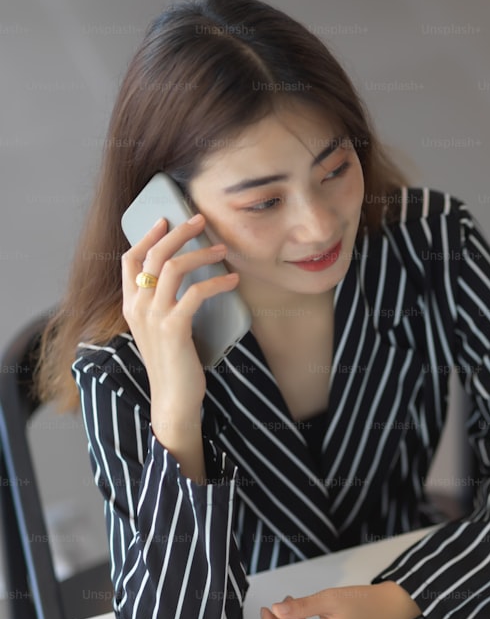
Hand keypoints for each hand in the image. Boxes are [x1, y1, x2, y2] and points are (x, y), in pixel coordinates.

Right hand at [121, 213, 238, 480]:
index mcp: (130, 305)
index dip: (147, 236)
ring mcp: (153, 317)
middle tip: (202, 220)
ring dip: (201, 253)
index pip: (129, 259)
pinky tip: (232, 280)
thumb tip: (186, 278)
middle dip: (178, 232)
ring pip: (172, 268)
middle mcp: (137, 307)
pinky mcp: (174, 328)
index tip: (166, 219)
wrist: (173, 399)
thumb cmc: (174, 364)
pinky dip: (216, 282)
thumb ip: (164, 305)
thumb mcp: (161, 329)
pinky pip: (195, 293)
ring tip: (223, 249)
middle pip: (153, 255)